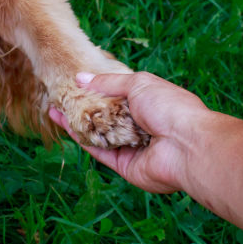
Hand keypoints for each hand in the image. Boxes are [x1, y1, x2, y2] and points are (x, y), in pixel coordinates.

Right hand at [48, 71, 211, 192]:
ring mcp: (132, 146)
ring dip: (78, 123)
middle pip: (106, 117)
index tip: (75, 83)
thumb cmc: (170, 108)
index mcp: (148, 102)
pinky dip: (83, 140)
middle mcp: (140, 125)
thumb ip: (108, 82)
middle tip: (59, 97)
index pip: (118, 95)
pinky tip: (66, 126)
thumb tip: (80, 78)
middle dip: (84, 108)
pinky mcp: (125, 165)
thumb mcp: (138, 84)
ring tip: (54, 110)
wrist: (188, 145)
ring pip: (100, 134)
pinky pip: (100, 151)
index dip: (97, 90)